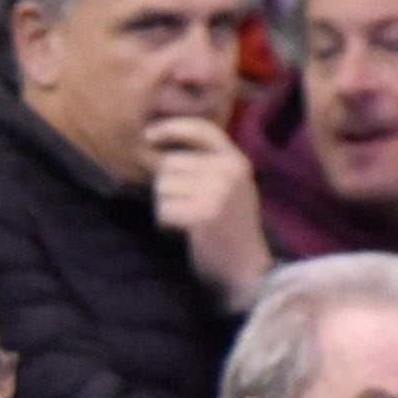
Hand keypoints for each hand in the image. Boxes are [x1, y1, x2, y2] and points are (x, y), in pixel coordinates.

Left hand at [141, 114, 273, 301]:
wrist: (248, 269)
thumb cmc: (231, 230)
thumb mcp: (230, 188)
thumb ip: (206, 166)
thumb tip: (161, 151)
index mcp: (236, 161)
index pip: (201, 130)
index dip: (172, 128)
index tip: (149, 136)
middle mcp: (229, 171)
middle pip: (171, 164)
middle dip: (168, 187)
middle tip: (187, 209)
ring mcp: (218, 191)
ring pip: (163, 186)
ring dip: (167, 206)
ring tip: (189, 221)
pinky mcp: (203, 213)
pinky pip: (164, 209)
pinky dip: (167, 223)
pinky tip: (185, 231)